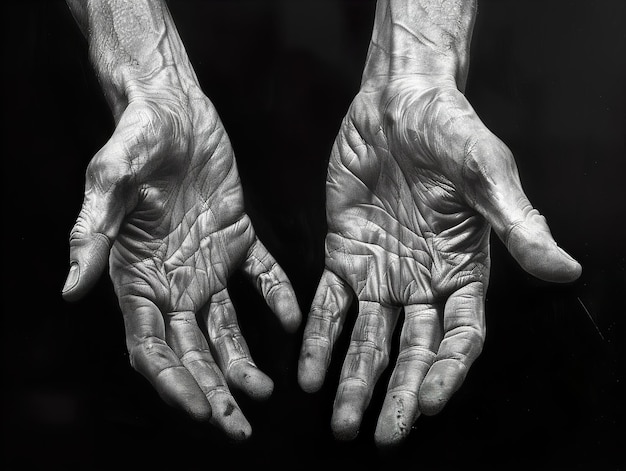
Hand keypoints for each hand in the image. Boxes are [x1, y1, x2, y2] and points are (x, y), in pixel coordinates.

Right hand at [62, 83, 300, 439]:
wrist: (172, 106)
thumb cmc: (135, 137)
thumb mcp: (109, 179)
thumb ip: (91, 233)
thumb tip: (70, 289)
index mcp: (137, 274)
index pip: (150, 344)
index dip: (173, 380)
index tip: (201, 408)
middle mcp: (172, 279)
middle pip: (189, 349)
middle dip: (210, 391)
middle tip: (238, 427)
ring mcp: (207, 263)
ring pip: (224, 327)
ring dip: (241, 362)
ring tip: (266, 391)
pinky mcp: (238, 239)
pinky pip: (260, 278)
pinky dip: (275, 299)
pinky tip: (291, 320)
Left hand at [298, 0, 580, 446]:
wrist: (397, 102)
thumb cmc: (450, 130)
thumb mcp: (487, 172)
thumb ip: (518, 224)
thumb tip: (565, 269)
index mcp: (463, 269)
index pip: (460, 334)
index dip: (447, 370)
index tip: (430, 401)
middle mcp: (422, 281)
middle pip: (412, 350)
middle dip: (399, 394)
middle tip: (382, 435)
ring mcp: (381, 273)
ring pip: (368, 339)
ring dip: (354, 380)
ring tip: (341, 422)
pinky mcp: (343, 256)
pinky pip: (328, 306)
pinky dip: (319, 340)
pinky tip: (309, 374)